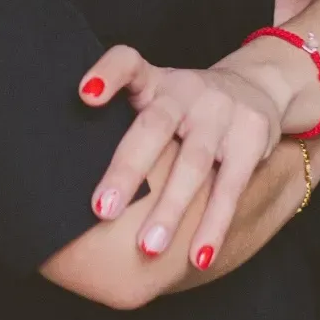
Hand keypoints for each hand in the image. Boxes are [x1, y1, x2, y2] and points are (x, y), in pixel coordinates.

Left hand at [79, 46, 286, 270]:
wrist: (257, 87)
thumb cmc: (185, 106)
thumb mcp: (156, 96)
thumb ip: (122, 121)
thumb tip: (63, 176)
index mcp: (155, 81)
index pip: (128, 63)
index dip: (107, 75)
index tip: (84, 95)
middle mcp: (186, 91)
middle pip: (155, 126)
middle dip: (128, 170)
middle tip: (101, 210)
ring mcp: (220, 113)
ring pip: (193, 163)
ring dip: (170, 208)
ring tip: (148, 248)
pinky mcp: (249, 139)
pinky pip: (230, 188)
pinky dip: (214, 225)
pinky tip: (198, 257)